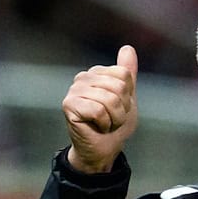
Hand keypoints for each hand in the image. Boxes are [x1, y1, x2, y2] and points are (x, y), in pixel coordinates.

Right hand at [63, 45, 138, 172]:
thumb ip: (128, 74)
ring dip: (114, 119)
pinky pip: (98, 110)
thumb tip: (128, 48)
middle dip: (121, 109)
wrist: (103, 149)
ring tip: (105, 123)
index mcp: (97, 73)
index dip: (127, 96)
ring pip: (109, 99)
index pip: (124, 74)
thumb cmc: (114, 126)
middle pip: (118, 87)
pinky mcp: (69, 105)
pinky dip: (104, 124)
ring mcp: (74, 90)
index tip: (119, 108)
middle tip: (112, 118)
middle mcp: (83, 77)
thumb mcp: (127, 98)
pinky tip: (96, 127)